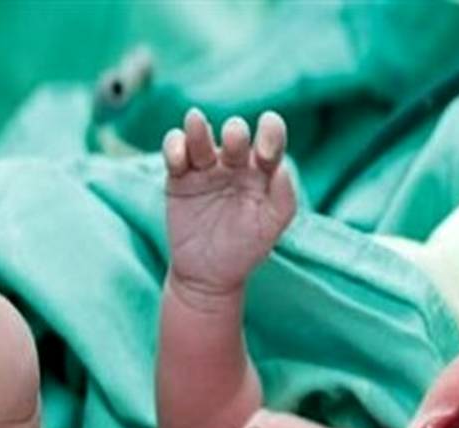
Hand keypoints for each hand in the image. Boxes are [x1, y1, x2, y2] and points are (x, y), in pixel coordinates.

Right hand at [162, 109, 296, 297]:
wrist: (210, 274)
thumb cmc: (248, 247)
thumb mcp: (273, 225)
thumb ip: (284, 197)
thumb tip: (281, 168)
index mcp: (263, 170)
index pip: (270, 139)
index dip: (271, 133)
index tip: (267, 152)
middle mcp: (235, 163)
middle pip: (235, 134)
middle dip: (235, 134)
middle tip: (235, 139)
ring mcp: (206, 167)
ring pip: (201, 136)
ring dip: (198, 129)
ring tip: (196, 121)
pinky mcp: (179, 176)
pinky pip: (175, 152)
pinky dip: (174, 147)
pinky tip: (179, 158)